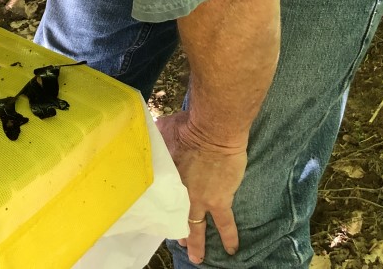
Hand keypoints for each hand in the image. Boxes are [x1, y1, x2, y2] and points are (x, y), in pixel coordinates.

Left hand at [156, 111, 246, 263]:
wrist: (214, 131)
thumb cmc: (187, 126)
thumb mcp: (163, 130)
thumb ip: (158, 137)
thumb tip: (150, 132)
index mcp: (165, 175)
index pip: (159, 194)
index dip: (159, 203)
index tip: (158, 210)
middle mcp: (179, 192)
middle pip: (175, 215)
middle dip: (175, 230)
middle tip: (177, 244)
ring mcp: (199, 199)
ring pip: (195, 227)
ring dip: (196, 243)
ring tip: (196, 258)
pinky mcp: (220, 201)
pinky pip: (225, 224)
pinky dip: (229, 237)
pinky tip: (231, 250)